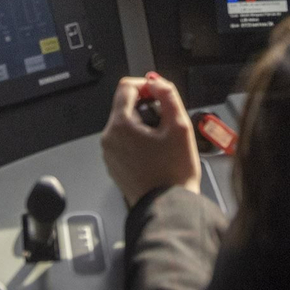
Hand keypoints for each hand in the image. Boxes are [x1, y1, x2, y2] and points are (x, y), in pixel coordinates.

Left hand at [100, 74, 200, 206]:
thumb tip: (156, 82)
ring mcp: (109, 153)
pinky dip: (138, 141)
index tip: (161, 95)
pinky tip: (155, 154)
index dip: (147, 85)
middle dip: (147, 108)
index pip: (126, 86)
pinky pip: (124, 142)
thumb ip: (168, 95)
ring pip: (125, 125)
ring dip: (143, 125)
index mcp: (120, 125)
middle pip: (125, 106)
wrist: (168, 208)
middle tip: (167, 123)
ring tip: (163, 142)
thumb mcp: (180, 126)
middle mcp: (109, 138)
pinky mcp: (114, 165)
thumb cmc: (174, 172)